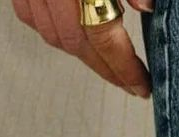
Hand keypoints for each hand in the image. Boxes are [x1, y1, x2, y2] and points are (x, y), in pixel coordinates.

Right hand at [12, 0, 154, 97]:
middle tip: (129, 83)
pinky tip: (73, 36)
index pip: (106, 39)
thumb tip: (146, 7)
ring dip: (82, 54)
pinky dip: (54, 31)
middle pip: (79, 45)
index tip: (142, 86)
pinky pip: (32, 18)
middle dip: (107, 69)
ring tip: (106, 63)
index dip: (125, 67)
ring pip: (53, 35)